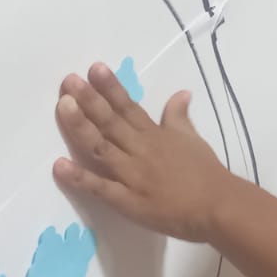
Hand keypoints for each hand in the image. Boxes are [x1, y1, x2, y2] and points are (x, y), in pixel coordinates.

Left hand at [53, 63, 238, 242]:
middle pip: (110, 121)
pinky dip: (79, 177)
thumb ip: (179, 117)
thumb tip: (181, 93)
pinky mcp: (127, 201)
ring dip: (81, 126)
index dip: (111, 87)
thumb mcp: (193, 139)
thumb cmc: (207, 174)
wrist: (217, 207)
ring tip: (63, 106)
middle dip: (89, 99)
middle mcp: (140, 149)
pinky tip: (59, 165)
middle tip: (69, 81)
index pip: (129, 106)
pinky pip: (100, 187)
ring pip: (101, 147)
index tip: (94, 69)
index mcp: (155, 135)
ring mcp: (132, 175)